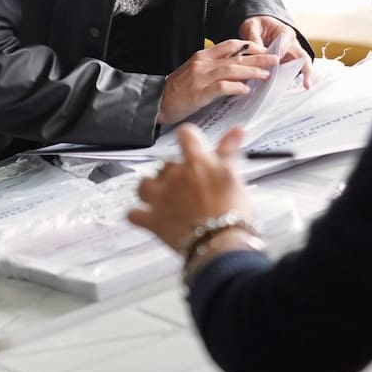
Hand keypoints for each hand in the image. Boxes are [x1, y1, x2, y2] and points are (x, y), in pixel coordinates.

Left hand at [128, 124, 249, 250]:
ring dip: (150, 188)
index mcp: (196, 162)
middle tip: (189, 185)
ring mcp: (160, 198)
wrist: (221, 243)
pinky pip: (133, 214)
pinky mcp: (152, 220)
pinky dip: (138, 215)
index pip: (186, 134)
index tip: (192, 145)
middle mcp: (174, 176)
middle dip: (174, 172)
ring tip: (162, 196)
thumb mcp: (234, 176)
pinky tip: (146, 216)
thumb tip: (237, 129)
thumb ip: (230, 150)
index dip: (189, 138)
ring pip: (143, 184)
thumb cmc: (233, 212)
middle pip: (166, 164)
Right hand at [158, 39, 278, 123]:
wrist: (157, 101)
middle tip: (274, 59)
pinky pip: (222, 87)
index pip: (230, 45)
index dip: (249, 46)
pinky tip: (246, 90)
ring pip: (232, 70)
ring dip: (252, 71)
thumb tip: (235, 69)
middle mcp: (204, 63)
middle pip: (236, 56)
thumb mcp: (194, 71)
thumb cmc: (176, 89)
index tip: (263, 49)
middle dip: (258, 57)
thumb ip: (212, 68)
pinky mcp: (200, 93)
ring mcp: (202, 77)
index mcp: (203, 56)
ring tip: (266, 74)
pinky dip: (235, 87)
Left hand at [240, 15, 311, 87]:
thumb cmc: (257, 25)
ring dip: (299, 77)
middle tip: (306, 84)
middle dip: (306, 69)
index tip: (273, 62)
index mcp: (285, 32)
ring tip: (301, 88)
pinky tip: (281, 88)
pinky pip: (288, 71)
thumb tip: (258, 53)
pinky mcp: (286, 62)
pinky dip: (286, 79)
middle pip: (303, 56)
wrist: (258, 26)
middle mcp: (291, 44)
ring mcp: (290, 54)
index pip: (286, 44)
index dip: (279, 53)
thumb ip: (253, 38)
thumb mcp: (252, 26)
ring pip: (299, 66)